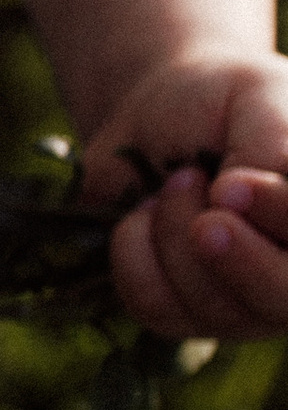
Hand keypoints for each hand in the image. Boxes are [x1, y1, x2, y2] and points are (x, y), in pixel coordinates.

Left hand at [83, 56, 287, 340]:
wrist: (157, 111)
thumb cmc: (222, 100)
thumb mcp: (256, 98)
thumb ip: (272, 147)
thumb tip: (240, 200)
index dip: (280, 218)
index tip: (230, 186)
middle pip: (280, 301)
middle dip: (238, 261)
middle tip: (204, 222)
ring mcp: (241, 300)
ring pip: (211, 306)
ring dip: (175, 233)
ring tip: (174, 180)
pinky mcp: (182, 311)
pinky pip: (156, 305)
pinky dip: (135, 252)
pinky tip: (142, 213)